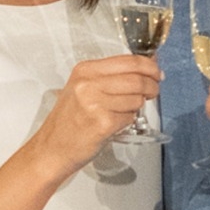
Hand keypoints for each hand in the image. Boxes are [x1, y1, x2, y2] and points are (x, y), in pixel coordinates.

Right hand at [33, 55, 159, 178]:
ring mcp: (94, 103)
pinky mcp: (102, 123)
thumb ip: (112, 77)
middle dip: (152, 85)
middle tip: (154, 91)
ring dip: (138, 106)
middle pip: (136, 78)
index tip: (156, 72)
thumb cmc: (70, 120)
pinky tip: (117, 123)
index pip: (129, 61)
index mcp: (85, 70)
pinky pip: (130, 117)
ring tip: (127, 111)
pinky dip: (129, 121)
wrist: (53, 148)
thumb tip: (147, 66)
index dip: (149, 66)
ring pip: (136, 98)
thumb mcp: (83, 88)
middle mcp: (88, 83)